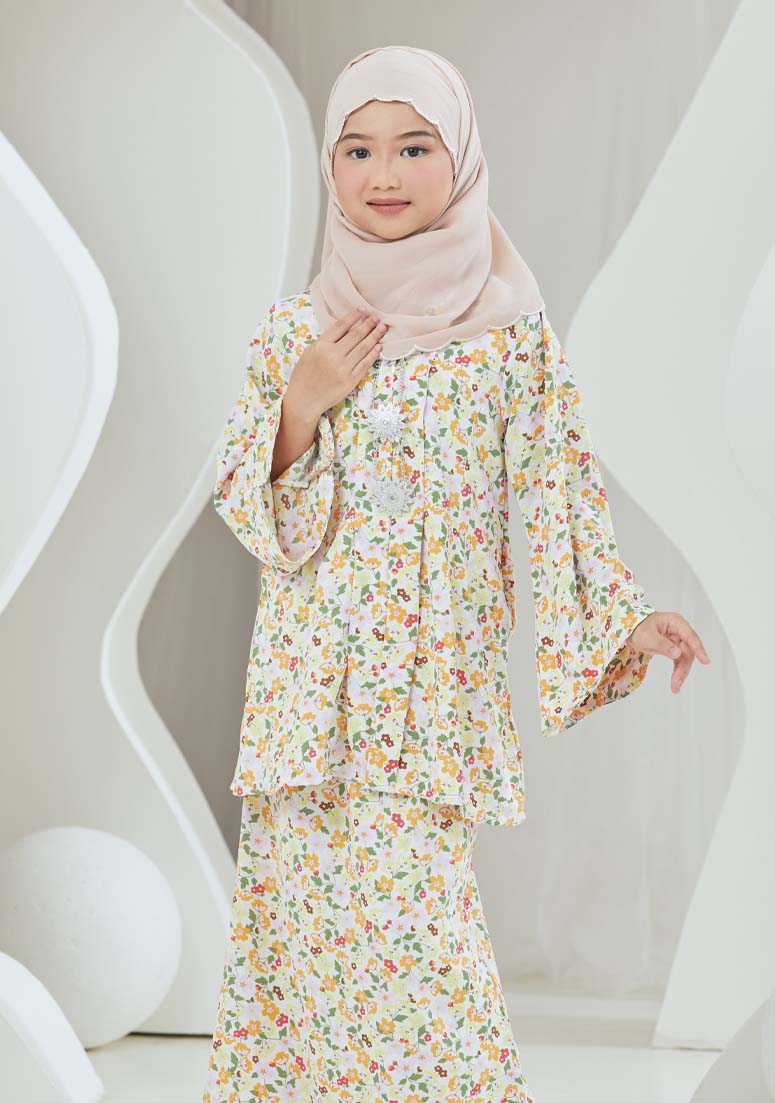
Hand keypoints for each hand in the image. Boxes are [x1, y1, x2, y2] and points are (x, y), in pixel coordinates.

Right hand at [284, 306, 387, 420]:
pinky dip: (373, 354)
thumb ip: (324, 341)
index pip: (341, 326)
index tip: (363, 310)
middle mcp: (333, 355)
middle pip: (355, 335)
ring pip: (363, 348)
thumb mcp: (309, 353)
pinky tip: (379, 347)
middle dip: (368, 324)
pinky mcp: (350, 380)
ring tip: (382, 328)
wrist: (304, 400)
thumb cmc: (303, 376)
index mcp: (321, 346)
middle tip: (376, 318)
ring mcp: (343, 368)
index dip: (353, 316)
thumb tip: (343, 330)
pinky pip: (365, 364)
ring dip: (374, 336)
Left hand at [627, 611, 710, 693]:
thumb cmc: (637, 628)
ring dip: (681, 673)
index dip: (698, 649)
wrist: (630, 631)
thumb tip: (678, 653)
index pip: (690, 637)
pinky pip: (679, 661)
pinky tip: (675, 683)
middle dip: (683, 668)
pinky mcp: (674, 648)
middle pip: (688, 651)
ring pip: (685, 659)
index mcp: (675, 622)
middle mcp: (679, 631)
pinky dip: (677, 672)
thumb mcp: (647, 636)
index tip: (705, 661)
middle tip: (677, 682)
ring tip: (675, 687)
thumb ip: (662, 645)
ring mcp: (678, 640)